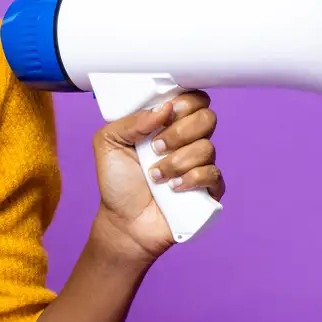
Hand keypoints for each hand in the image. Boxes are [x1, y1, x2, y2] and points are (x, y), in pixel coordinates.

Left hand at [89, 90, 224, 261]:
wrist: (123, 222)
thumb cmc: (117, 182)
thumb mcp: (108, 143)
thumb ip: (130, 120)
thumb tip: (164, 107)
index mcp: (166, 124)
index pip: (193, 99)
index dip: (185, 101)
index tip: (167, 113)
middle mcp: (187, 140)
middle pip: (207, 118)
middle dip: (179, 132)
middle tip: (155, 147)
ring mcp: (200, 164)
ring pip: (208, 147)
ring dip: (177, 161)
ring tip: (155, 176)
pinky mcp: (208, 189)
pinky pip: (213, 174)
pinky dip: (191, 179)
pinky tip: (173, 188)